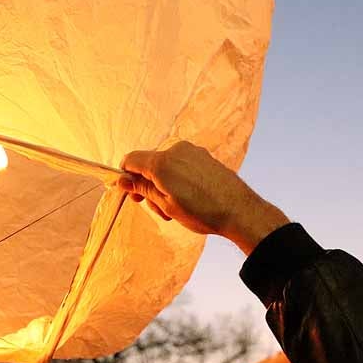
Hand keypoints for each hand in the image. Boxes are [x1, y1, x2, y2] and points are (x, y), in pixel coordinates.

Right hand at [117, 141, 288, 253]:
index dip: (127, 176)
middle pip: (149, 163)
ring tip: (175, 209)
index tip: (131, 193)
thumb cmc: (202, 212)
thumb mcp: (166, 205)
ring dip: (164, 185)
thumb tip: (123, 180)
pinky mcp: (204, 156)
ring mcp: (192, 152)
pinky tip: (188, 198)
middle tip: (156, 207)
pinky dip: (178, 179)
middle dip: (148, 185)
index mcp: (162, 162)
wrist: (239, 211)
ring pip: (166, 165)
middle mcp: (176, 150)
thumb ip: (143, 189)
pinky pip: (181, 164)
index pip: (131, 160)